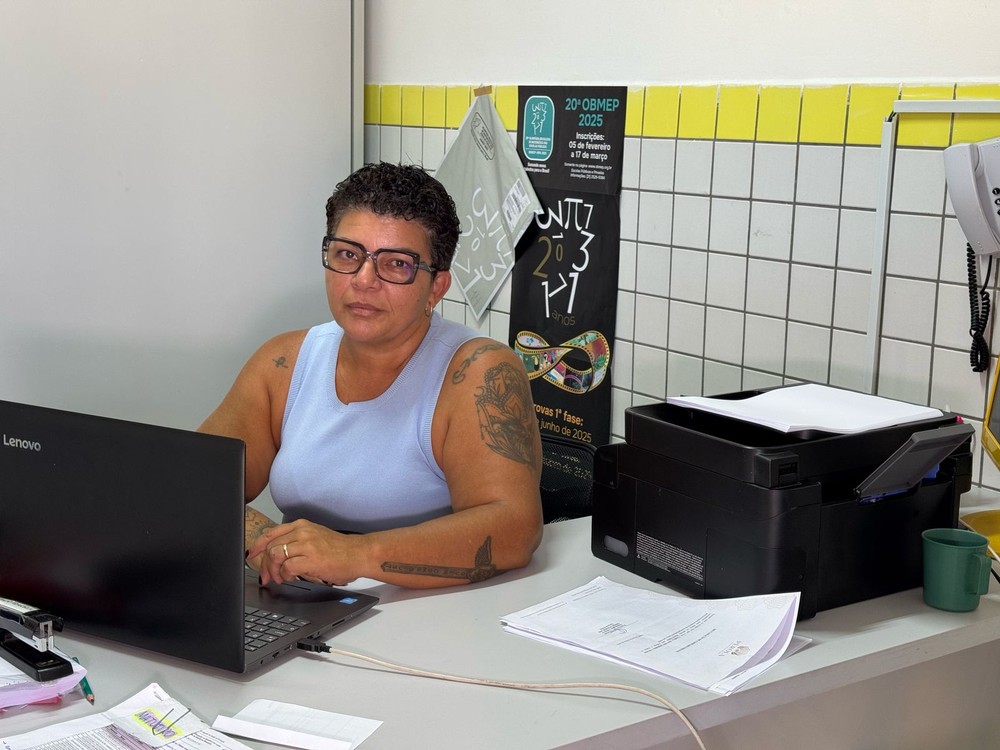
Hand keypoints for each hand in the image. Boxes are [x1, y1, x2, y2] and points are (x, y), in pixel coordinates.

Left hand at [246, 518, 362, 585]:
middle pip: (271, 546)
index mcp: (301, 525)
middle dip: (265, 565)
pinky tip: (292, 578)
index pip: (271, 533)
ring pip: (276, 555)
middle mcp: (302, 532)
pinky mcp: (311, 558)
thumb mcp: (316, 536)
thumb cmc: (340, 549)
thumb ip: (297, 541)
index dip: (257, 545)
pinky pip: (287, 567)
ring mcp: (306, 544)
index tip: (251, 554)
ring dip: (274, 571)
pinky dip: (286, 575)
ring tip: (280, 578)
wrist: (358, 554)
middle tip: (267, 577)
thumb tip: (277, 554)